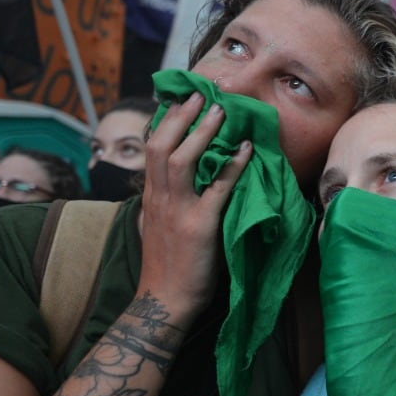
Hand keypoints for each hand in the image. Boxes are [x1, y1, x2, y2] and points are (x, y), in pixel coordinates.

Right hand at [137, 93, 251, 329]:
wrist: (164, 301)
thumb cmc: (167, 265)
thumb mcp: (158, 225)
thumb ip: (167, 200)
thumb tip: (183, 179)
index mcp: (151, 196)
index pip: (152, 148)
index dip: (165, 121)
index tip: (180, 99)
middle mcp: (160, 198)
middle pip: (160, 144)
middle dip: (180, 116)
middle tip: (200, 94)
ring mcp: (178, 210)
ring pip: (182, 160)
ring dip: (202, 132)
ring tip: (220, 111)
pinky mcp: (200, 226)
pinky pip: (218, 188)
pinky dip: (232, 166)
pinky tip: (245, 149)